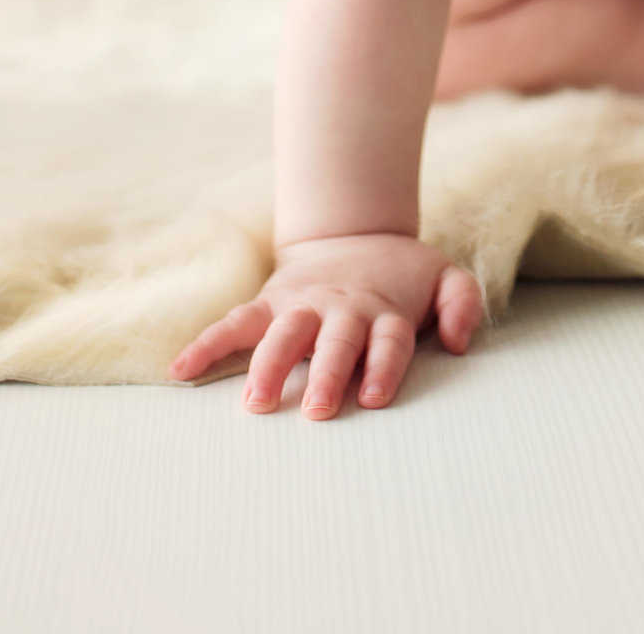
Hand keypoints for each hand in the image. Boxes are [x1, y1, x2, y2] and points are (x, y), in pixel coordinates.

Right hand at [168, 232, 483, 418]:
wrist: (352, 232)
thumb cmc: (401, 275)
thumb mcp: (444, 276)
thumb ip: (461, 303)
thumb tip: (460, 340)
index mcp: (384, 310)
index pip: (388, 340)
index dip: (382, 366)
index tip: (373, 397)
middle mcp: (341, 309)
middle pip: (335, 341)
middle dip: (326, 374)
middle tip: (316, 410)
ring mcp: (302, 305)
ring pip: (282, 332)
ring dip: (268, 365)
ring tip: (256, 401)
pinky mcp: (269, 303)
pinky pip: (235, 322)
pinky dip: (207, 343)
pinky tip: (182, 370)